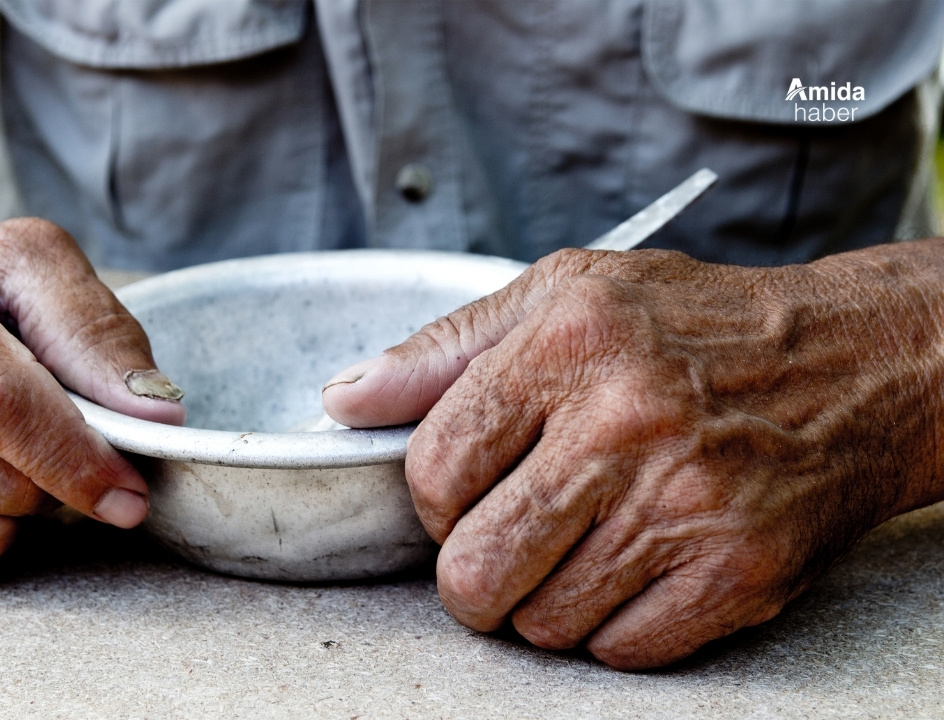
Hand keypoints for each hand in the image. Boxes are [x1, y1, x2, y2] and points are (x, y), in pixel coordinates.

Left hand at [323, 245, 943, 668]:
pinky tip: (635, 566)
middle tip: (500, 543)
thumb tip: (345, 400)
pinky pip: (618, 651)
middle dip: (469, 574)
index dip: (430, 498)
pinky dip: (610, 625)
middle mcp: (626, 424)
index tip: (461, 492)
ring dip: (542, 599)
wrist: (852, 368)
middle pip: (476, 568)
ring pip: (542, 623)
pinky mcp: (738, 574)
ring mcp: (687, 507)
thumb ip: (445, 349)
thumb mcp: (562, 294)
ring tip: (582, 542)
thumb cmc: (691, 327)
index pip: (433, 467)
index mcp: (569, 343)